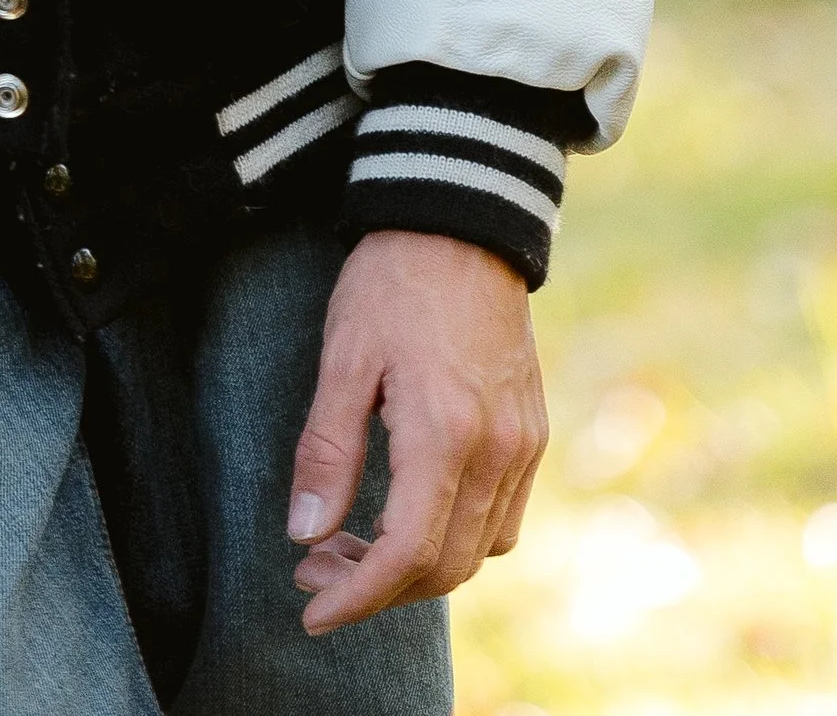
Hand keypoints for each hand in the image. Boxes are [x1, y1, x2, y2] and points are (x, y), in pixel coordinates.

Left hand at [286, 230, 546, 632]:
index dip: (356, 597)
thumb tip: (304, 535)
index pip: (404, 555)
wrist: (460, 223)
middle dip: (375, 587)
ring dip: (414, 570)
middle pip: (442, 567)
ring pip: (476, 553)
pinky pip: (502, 520)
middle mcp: (496, 452)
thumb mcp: (343, 357)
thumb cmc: (392, 283)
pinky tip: (409, 515)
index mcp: (445, 435)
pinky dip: (456, 539)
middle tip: (314, 569)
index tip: (311, 612)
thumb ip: (327, 451)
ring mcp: (522, 445)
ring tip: (349, 546)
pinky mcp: (532, 434)